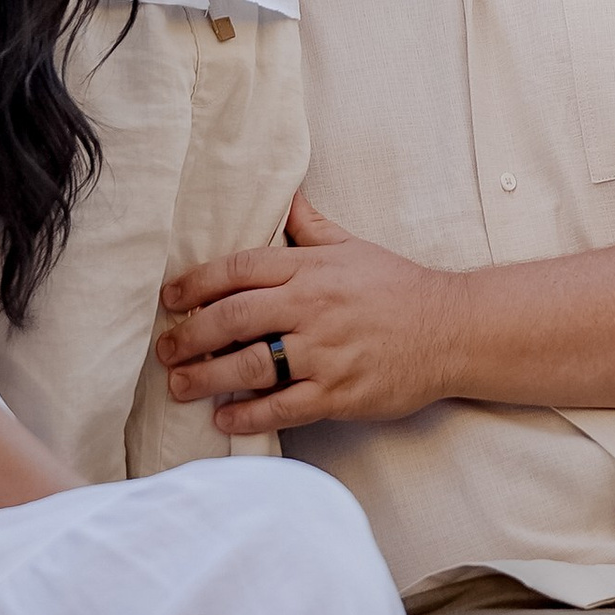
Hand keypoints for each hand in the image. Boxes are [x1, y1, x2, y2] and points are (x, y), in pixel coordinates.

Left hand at [155, 198, 454, 434]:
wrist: (449, 330)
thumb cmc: (398, 287)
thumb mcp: (353, 246)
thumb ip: (312, 226)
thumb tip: (286, 195)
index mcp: (310, 268)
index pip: (240, 270)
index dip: (198, 282)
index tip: (170, 296)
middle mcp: (311, 308)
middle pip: (234, 318)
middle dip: (191, 334)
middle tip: (165, 348)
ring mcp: (323, 353)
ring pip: (249, 366)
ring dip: (207, 377)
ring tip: (180, 385)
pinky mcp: (337, 393)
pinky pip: (282, 406)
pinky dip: (247, 415)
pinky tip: (224, 418)